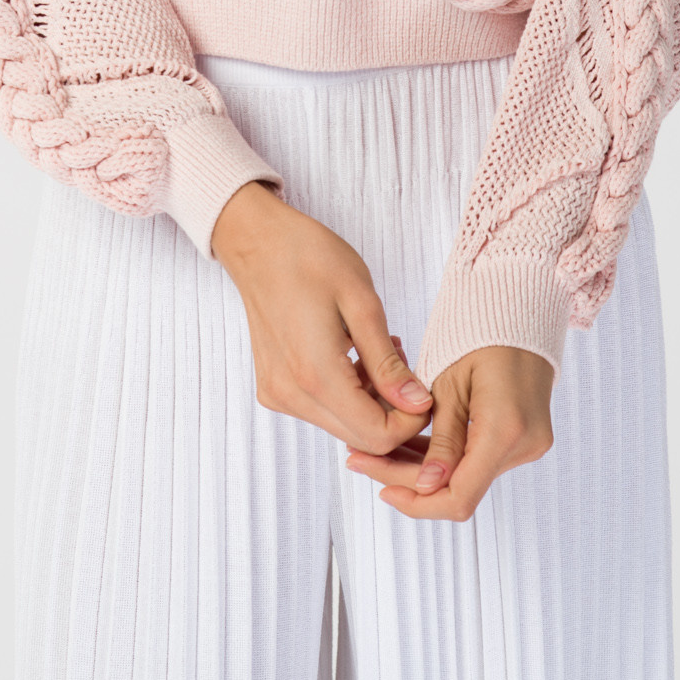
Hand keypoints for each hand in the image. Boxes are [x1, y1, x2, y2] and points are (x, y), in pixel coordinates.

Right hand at [211, 181, 434, 452]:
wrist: (257, 242)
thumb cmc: (310, 258)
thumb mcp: (361, 301)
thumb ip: (387, 362)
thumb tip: (418, 405)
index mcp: (316, 374)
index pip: (378, 434)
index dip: (412, 419)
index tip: (423, 385)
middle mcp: (292, 395)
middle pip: (361, 437)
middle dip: (394, 411)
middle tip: (402, 361)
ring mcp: (278, 394)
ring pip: (342, 426)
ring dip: (371, 400)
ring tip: (379, 351)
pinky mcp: (273, 388)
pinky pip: (321, 410)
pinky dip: (347, 394)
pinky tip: (354, 355)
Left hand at [345, 344, 553, 521]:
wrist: (521, 308)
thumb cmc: (480, 333)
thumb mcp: (448, 383)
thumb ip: (440, 439)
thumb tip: (426, 487)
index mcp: (505, 429)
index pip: (459, 496)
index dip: (418, 503)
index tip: (381, 490)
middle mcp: (525, 445)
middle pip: (459, 487)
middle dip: (408, 480)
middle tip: (361, 461)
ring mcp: (529, 443)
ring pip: (467, 475)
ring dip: (423, 468)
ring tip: (375, 452)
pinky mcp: (524, 437)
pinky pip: (479, 458)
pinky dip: (445, 456)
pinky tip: (407, 447)